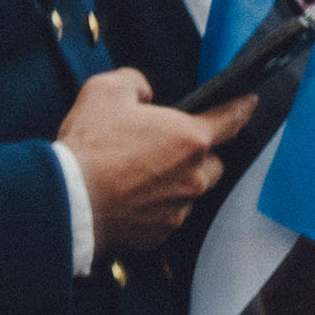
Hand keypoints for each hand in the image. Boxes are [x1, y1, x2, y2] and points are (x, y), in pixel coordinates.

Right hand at [58, 69, 253, 255]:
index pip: (232, 119)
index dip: (241, 107)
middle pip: (214, 162)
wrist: (68, 199)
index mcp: (189, 138)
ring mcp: (179, 208)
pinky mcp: (160, 233)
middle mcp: (194, 176)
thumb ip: (134, 81)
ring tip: (141, 175)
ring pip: (191, 191)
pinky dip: (154, 206)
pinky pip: (167, 215)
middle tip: (166, 145)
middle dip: (199, 153)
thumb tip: (143, 91)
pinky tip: (127, 197)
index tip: (246, 102)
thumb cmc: (89, 146)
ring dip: (176, 181)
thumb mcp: (104, 90)